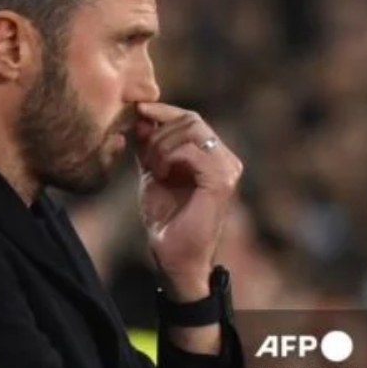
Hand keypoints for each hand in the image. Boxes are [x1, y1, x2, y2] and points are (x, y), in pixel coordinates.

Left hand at [134, 102, 242, 300]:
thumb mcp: (153, 172)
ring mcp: (228, 169)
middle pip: (192, 119)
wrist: (174, 256)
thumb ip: (151, 145)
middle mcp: (226, 159)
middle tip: (145, 155)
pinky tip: (160, 173)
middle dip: (160, 131)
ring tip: (153, 167)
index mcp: (214, 156)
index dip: (164, 111)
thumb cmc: (167, 219)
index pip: (191, 119)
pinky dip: (169, 155)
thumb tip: (143, 114)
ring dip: (163, 144)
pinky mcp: (222, 180)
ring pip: (192, 129)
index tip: (139, 111)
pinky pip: (192, 150)